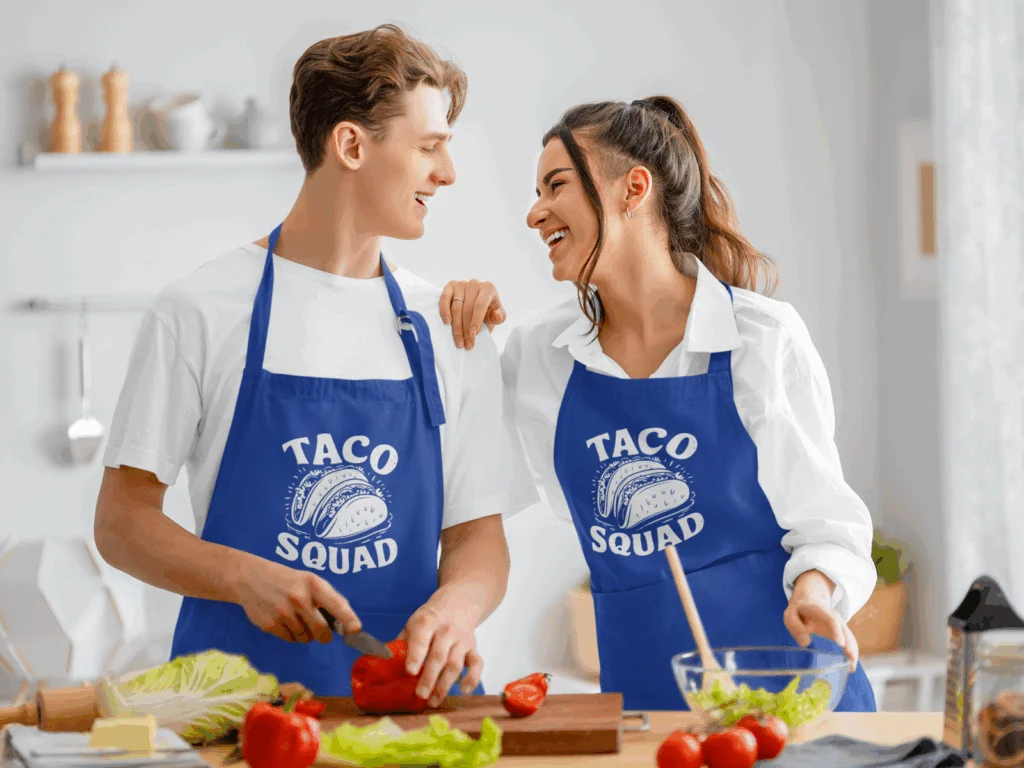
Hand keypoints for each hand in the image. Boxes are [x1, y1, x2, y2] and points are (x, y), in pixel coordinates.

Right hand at [233, 556, 360, 643]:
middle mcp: (299, 598)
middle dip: (324, 635)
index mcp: (313, 584)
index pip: (335, 603)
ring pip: (306, 638)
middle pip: (322, 630)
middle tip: (321, 630)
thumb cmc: (287, 580)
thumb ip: (326, 599)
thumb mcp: (309, 581)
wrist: (250, 578)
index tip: (356, 630)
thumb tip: (345, 625)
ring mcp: (283, 613)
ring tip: (296, 618)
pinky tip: (284, 621)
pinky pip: (290, 640)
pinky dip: (291, 635)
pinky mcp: (269, 625)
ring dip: (306, 634)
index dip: (347, 618)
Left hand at [399, 600, 483, 706]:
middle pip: (438, 656)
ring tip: (433, 700)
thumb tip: (383, 664)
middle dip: (429, 677)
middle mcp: (446, 630)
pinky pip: (477, 664)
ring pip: (455, 663)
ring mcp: (461, 640)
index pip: (421, 638)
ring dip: (445, 684)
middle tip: (420, 695)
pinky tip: (464, 690)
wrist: (459, 603)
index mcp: (427, 622)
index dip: (416, 655)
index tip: (410, 671)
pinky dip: (473, 678)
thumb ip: (402, 642)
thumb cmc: (431, 618)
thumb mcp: (413, 623)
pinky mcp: (473, 648)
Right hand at [439, 279, 505, 349]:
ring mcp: (461, 284)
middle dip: (466, 329)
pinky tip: (447, 322)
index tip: (473, 336)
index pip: (480, 305)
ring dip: (456, 327)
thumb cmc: (488, 311)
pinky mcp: (450, 286)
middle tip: (467, 344)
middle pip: (467, 309)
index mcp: (488, 288)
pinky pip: (445, 298)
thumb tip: (497, 316)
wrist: (476, 306)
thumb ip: (499, 317)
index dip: (476, 321)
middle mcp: (474, 284)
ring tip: (459, 341)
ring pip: (456, 307)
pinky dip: (444, 310)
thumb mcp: (496, 315)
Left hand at [783, 569, 858, 670]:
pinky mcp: (840, 632)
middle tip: (851, 660)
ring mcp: (839, 624)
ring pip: (849, 636)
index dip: (836, 631)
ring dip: (853, 651)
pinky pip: (849, 641)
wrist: (808, 601)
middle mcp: (833, 616)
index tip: (840, 644)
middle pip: (844, 630)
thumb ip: (795, 626)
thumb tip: (806, 643)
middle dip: (849, 645)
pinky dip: (851, 653)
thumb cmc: (798, 610)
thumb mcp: (790, 615)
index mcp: (820, 610)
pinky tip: (851, 665)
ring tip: (851, 667)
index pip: (831, 619)